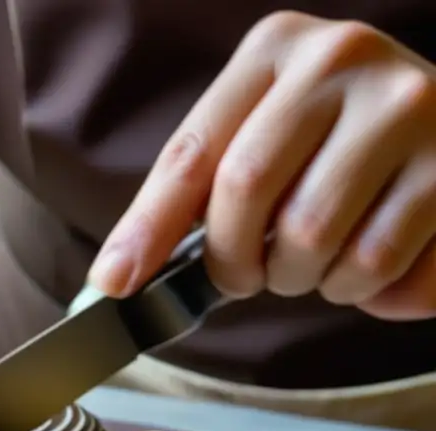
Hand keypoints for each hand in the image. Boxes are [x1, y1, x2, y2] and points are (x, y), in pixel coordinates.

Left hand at [88, 12, 435, 319]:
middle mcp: (345, 59)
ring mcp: (411, 107)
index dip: (148, 228)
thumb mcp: (254, 140)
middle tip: (247, 275)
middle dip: (234, 260)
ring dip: (301, 279)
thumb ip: (189, 198)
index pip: (193, 152)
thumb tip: (114, 279)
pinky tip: (369, 262)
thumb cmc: (328, 145)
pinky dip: (363, 292)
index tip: (116, 283)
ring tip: (314, 261)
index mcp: (276, 48)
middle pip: (246, 192)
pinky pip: (381, 267)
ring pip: (314, 239)